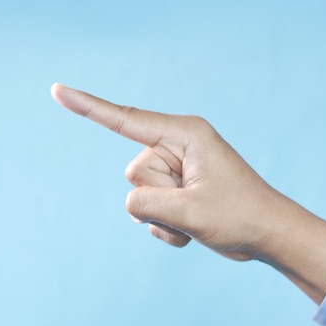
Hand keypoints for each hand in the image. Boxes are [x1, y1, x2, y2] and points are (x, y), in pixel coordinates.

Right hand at [51, 83, 286, 260]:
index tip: (57, 90)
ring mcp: (176, 169)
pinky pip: (150, 210)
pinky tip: (195, 228)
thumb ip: (146, 204)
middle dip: (159, 198)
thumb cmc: (240, 216)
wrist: (268, 235)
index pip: (126, 119)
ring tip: (198, 218)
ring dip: (164, 216)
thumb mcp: (190, 213)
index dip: (88, 106)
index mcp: (185, 134)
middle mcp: (177, 146)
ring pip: (140, 194)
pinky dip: (168, 226)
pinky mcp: (177, 189)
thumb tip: (130, 202)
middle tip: (196, 205)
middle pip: (135, 172)